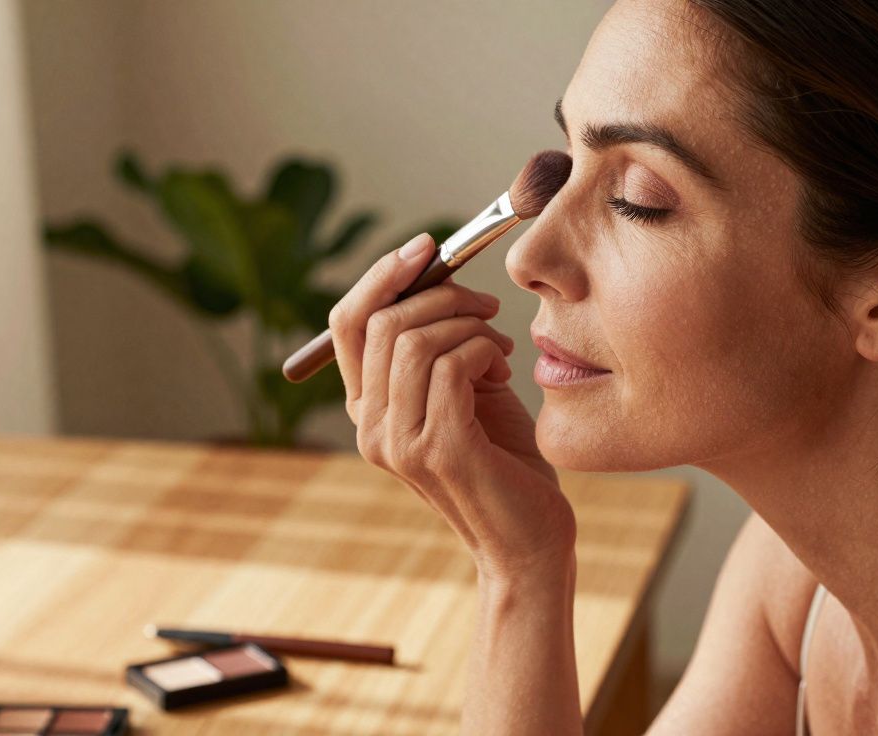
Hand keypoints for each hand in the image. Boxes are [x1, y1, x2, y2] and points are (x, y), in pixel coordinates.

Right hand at [329, 233, 576, 580]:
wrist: (529, 541)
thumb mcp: (464, 391)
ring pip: (414, 339)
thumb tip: (434, 275)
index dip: (382, 275)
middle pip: (380, 321)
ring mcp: (397, 443)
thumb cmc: (504, 462)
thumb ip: (439, 345)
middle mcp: (369, 427)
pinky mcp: (437, 450)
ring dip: (467, 323)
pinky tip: (505, 370)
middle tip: (487, 306)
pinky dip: (484, 349)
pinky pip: (451, 365)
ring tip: (500, 344)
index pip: (347, 322)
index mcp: (367, 409)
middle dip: (440, 293)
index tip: (427, 247)